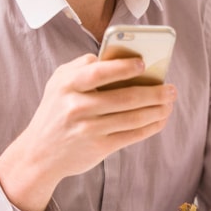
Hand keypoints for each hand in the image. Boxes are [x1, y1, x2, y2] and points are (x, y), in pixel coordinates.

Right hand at [0, 53, 176, 210]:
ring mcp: (88, 129)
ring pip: (133, 117)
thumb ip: (82, 66)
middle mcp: (77, 107)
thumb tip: (115, 56)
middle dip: (155, 92)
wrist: (39, 154)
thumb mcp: (58, 82)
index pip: (99, 72)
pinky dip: (151, 126)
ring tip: (169, 103)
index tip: (144, 63)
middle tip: (172, 89)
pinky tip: (160, 119)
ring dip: (158, 110)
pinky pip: (132, 135)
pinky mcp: (98, 147)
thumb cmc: (56, 110)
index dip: (124, 67)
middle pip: (126, 97)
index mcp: (68, 85)